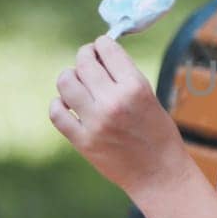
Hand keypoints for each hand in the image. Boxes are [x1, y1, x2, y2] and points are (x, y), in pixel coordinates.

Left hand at [49, 35, 189, 195]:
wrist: (159, 173)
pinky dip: (59, 104)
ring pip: (66, 82)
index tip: (100, 47)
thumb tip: (97, 54)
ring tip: (77, 82)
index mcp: (135, 87)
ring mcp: (96, 122)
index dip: (102, 44)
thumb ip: (123, 76)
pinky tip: (67, 104)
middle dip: (85, 56)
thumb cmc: (157, 133)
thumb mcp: (148, 96)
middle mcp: (114, 102)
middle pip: (84, 62)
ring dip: (69, 77)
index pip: (107, 48)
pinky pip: (57, 112)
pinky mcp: (83, 141)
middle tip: (87, 60)